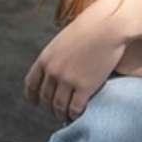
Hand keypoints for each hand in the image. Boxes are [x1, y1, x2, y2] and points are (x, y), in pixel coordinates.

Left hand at [24, 0, 130, 121]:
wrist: (110, 25)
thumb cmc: (92, 26)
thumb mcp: (65, 38)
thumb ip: (57, 54)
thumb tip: (57, 66)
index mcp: (45, 58)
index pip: (31, 84)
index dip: (33, 97)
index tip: (36, 103)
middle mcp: (53, 71)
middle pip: (45, 98)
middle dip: (49, 107)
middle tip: (55, 111)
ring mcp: (68, 80)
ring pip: (59, 106)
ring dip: (61, 114)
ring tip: (66, 116)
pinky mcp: (85, 86)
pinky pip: (75, 108)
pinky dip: (75, 115)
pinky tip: (79, 115)